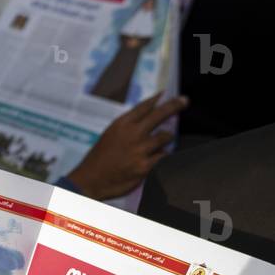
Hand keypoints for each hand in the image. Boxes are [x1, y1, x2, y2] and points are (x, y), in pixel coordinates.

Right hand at [65, 93, 188, 199]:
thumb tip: (146, 119)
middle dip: (174, 106)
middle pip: (159, 115)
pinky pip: (163, 157)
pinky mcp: (145, 166)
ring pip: (165, 137)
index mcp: (121, 124)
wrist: (90, 180)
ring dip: (166, 138)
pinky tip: (156, 158)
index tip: (166, 93)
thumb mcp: (109, 135)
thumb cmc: (98, 158)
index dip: (157, 98)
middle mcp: (132, 134)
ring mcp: (140, 150)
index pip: (144, 106)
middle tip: (184, 101)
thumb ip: (127, 126)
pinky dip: (162, 156)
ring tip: (162, 141)